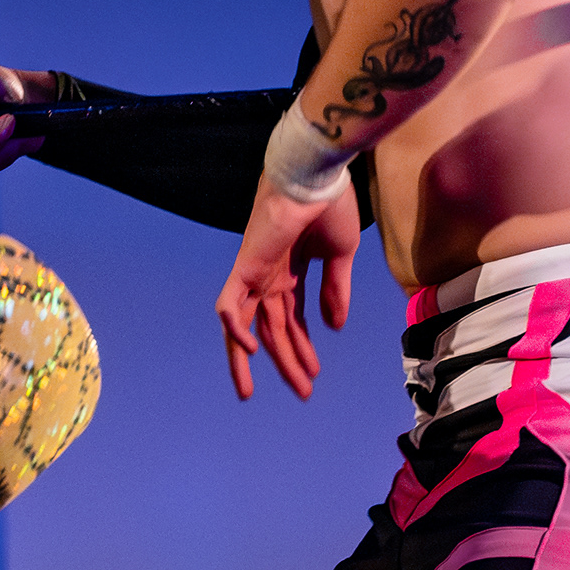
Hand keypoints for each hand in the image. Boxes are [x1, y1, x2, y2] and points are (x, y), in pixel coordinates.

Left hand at [216, 175, 359, 400]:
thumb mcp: (339, 258)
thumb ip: (335, 292)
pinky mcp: (246, 267)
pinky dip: (235, 329)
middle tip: (301, 392)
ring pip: (246, 326)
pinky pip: (230, 305)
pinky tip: (250, 351)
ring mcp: (255, 272)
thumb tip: (334, 327)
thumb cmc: (330, 206)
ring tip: (249, 393)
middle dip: (286, 361)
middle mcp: (269, 275)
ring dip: (249, 360)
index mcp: (291, 271)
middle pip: (272, 329)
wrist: (318, 176)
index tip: (313, 373)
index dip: (302, 346)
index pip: (291, 318)